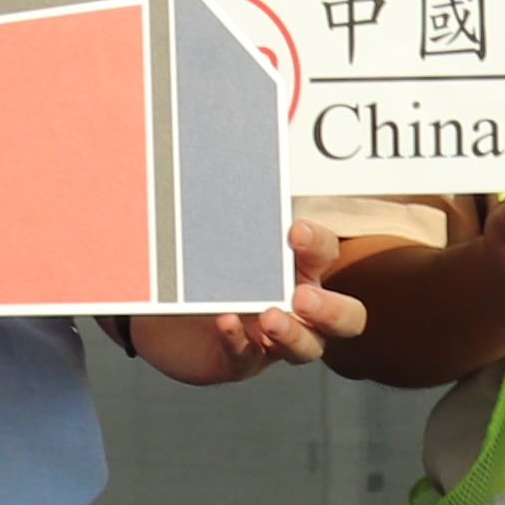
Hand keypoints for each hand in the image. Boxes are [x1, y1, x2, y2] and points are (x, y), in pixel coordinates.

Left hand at [136, 217, 378, 385]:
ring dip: (293, 333)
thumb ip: (229, 205)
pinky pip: (247, 359)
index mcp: (300, 268)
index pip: (326, 255)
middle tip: (303, 295)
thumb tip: (219, 144)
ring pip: (306, 348)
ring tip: (271, 317)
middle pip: (345, 318)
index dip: (318, 243)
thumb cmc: (202, 264)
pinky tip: (225, 324)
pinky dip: (238, 342)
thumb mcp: (218, 235)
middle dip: (331, 309)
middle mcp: (298, 308)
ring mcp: (272, 340)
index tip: (294, 230)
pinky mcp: (239, 360)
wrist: (159, 306)